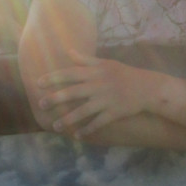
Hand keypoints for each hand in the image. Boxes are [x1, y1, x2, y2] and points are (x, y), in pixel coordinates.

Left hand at [35, 51, 153, 137]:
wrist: (147, 87)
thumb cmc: (124, 74)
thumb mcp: (106, 63)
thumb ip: (85, 59)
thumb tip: (68, 50)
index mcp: (95, 72)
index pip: (70, 74)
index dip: (53, 78)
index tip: (38, 83)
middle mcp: (98, 85)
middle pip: (73, 92)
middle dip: (55, 99)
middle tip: (41, 105)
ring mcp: (106, 100)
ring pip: (83, 111)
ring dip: (68, 119)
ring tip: (55, 126)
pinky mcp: (114, 113)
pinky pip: (98, 123)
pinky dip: (88, 129)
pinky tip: (77, 135)